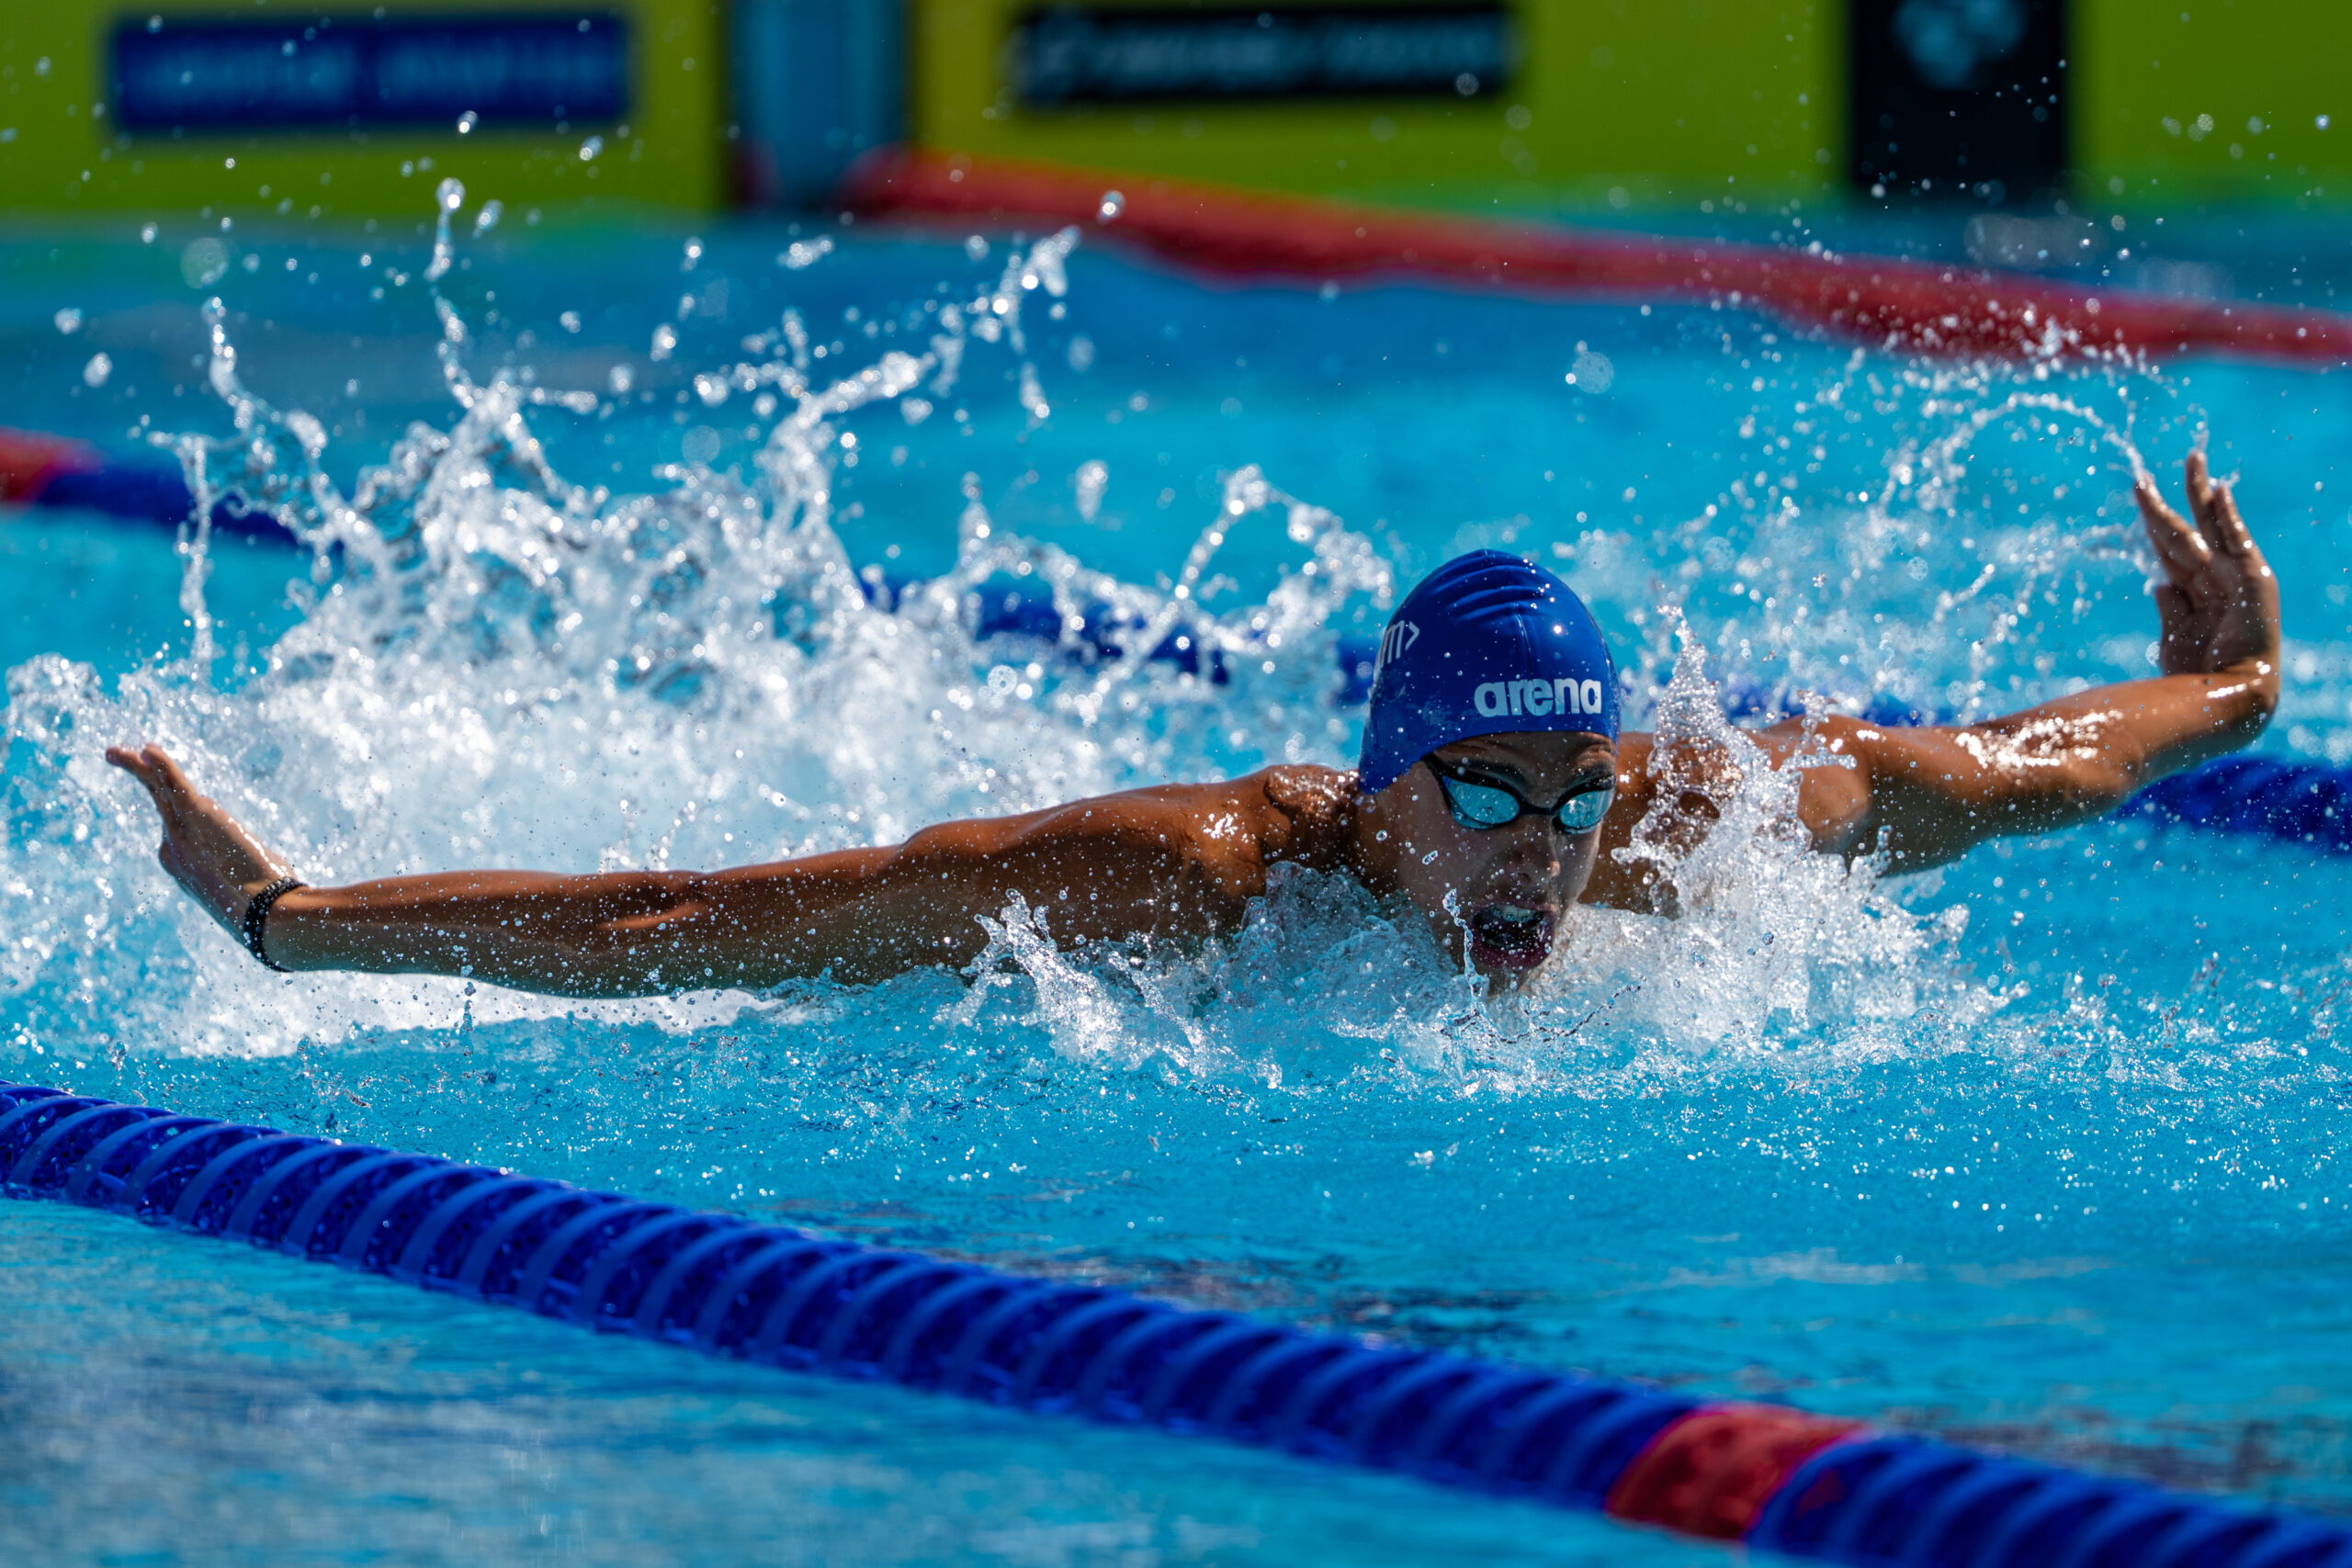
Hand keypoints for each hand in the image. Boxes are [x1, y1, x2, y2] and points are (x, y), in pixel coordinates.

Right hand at [104, 744, 292, 936]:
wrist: (264, 916)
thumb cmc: (263, 908)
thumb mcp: (246, 887)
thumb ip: (243, 874)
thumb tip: (265, 869)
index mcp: (181, 864)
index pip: (176, 823)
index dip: (184, 802)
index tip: (187, 791)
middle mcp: (173, 848)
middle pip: (158, 801)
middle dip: (140, 776)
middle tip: (118, 755)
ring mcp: (182, 835)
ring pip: (159, 789)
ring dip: (141, 765)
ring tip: (120, 751)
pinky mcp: (199, 819)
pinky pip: (175, 785)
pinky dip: (162, 766)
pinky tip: (148, 750)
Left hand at [2134, 451, 2281, 687]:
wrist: (2227, 698)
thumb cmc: (2196, 677)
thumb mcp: (2174, 636)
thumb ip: (2170, 608)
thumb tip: (2158, 584)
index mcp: (2192, 594)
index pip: (2168, 550)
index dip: (2153, 523)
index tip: (2139, 494)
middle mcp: (2215, 580)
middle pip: (2185, 532)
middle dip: (2169, 500)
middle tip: (2148, 472)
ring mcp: (2235, 577)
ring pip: (2207, 528)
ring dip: (2198, 493)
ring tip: (2192, 459)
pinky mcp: (2253, 580)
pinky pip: (2237, 541)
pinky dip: (2229, 516)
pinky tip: (2219, 489)